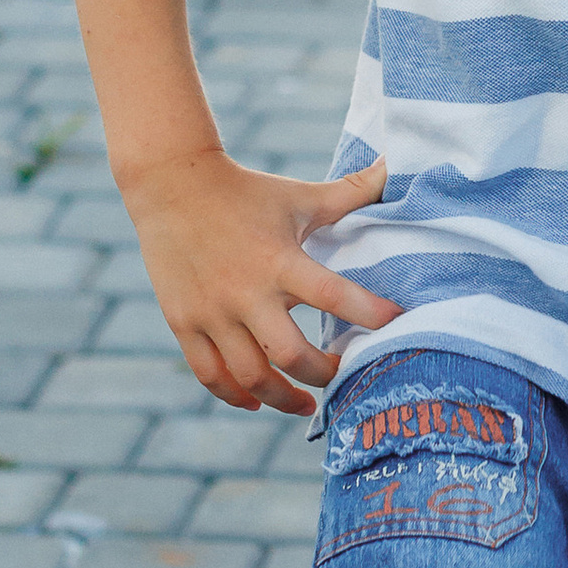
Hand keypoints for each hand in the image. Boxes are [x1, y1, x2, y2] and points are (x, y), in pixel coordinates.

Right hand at [122, 149, 401, 416]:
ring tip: (304, 402)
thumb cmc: (247, 191)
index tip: (397, 325)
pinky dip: (235, 396)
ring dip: (283, 398)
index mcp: (279, 260)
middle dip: (324, 374)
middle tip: (341, 371)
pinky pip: (210, 375)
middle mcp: (245, 292)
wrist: (171, 184)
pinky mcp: (184, 322)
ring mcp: (211, 312)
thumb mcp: (300, 195)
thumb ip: (352, 191)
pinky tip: (257, 400)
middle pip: (291, 356)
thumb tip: (395, 165)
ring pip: (250, 377)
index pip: (335, 296)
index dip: (370, 315)